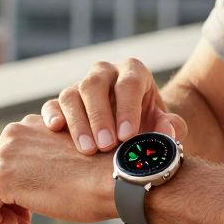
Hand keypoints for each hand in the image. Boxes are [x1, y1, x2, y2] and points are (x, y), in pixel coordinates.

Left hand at [0, 115, 118, 223]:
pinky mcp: (1, 180)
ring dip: (3, 211)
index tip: (35, 203)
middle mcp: (12, 133)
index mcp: (29, 124)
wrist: (114, 179)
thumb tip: (27, 183)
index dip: (17, 185)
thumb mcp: (66, 159)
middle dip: (8, 198)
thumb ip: (43, 162)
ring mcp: (4, 155)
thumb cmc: (102, 174)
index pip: (6, 158)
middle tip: (29, 218)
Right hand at [42, 58, 187, 153]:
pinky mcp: (62, 103)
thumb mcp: (166, 126)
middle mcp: (104, 73)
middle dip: (99, 117)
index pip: (128, 83)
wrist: (133, 133)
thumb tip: (167, 131)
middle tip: (106, 146)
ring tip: (87, 150)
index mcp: (133, 72)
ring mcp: (80, 86)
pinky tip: (56, 130)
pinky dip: (52, 115)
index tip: (127, 137)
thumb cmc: (152, 127)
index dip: (127, 109)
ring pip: (71, 94)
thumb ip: (172, 127)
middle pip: (94, 85)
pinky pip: (52, 104)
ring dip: (78, 122)